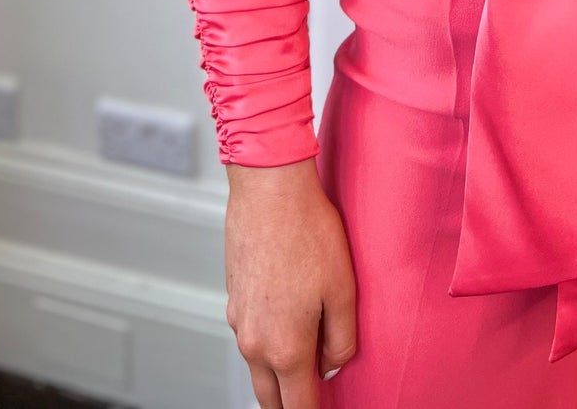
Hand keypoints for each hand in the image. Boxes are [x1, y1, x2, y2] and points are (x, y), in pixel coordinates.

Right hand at [224, 156, 357, 405]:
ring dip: (276, 374)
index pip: (297, 407)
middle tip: (309, 398)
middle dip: (288, 405)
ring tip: (303, 362)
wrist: (268, 189)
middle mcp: (255, 342)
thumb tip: (333, 365)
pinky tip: (286, 319)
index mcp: (285, 348)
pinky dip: (266, 342)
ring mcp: (238, 320)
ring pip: (257, 366)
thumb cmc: (308, 232)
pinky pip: (250, 335)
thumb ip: (341, 339)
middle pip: (269, 398)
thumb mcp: (343, 289)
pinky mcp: (233, 297)